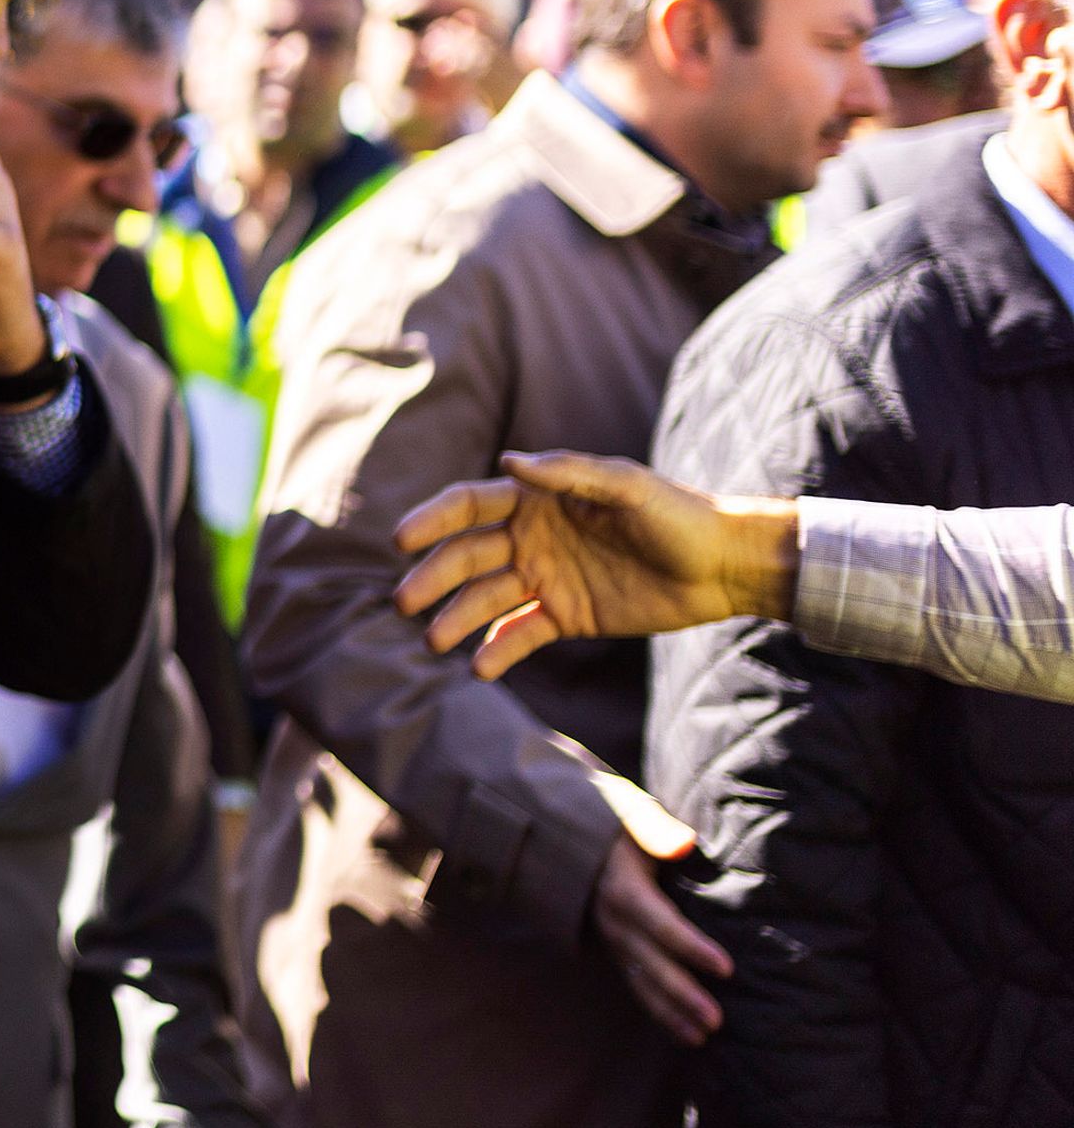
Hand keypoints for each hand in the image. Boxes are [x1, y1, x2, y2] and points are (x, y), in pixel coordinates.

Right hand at [394, 451, 802, 679]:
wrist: (724, 566)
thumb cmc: (678, 514)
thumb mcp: (627, 486)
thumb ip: (568, 474)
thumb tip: (507, 460)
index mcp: (538, 499)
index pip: (470, 506)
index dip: (433, 519)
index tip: (403, 539)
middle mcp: (531, 538)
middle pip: (467, 556)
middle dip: (433, 577)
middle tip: (405, 601)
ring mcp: (546, 578)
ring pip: (487, 598)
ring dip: (457, 618)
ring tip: (434, 641)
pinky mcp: (567, 616)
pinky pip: (522, 634)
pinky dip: (499, 650)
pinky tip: (479, 667)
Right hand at [589, 817, 730, 1046]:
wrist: (569, 839)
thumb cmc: (616, 827)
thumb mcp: (632, 816)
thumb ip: (656, 830)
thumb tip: (684, 842)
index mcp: (622, 888)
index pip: (659, 923)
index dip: (690, 947)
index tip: (726, 967)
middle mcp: (613, 921)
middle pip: (650, 963)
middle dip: (682, 993)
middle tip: (715, 1020)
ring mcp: (612, 940)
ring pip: (641, 982)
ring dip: (671, 1012)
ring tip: (702, 1037)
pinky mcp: (616, 951)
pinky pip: (637, 985)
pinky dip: (660, 1012)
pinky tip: (686, 1034)